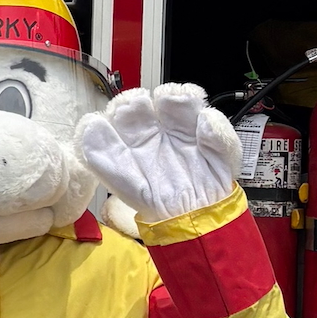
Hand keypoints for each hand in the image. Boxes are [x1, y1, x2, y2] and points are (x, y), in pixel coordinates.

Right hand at [76, 83, 241, 224]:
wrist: (195, 221)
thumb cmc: (209, 187)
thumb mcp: (225, 156)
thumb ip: (219, 134)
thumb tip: (207, 116)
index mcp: (179, 125)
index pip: (169, 98)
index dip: (171, 96)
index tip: (176, 101)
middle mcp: (154, 133)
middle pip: (136, 104)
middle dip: (136, 100)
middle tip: (140, 107)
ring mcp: (133, 150)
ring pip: (115, 120)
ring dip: (116, 113)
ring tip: (122, 116)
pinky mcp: (116, 169)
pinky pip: (97, 151)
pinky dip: (92, 139)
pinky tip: (95, 129)